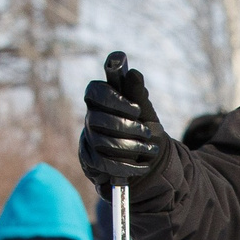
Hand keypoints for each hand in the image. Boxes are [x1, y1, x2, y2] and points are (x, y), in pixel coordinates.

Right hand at [79, 53, 168, 184]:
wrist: (143, 154)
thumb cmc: (141, 124)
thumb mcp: (143, 109)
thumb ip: (137, 93)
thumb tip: (133, 73)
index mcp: (100, 100)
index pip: (95, 91)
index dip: (114, 99)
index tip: (136, 109)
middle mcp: (91, 118)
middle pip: (98, 119)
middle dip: (126, 126)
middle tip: (147, 132)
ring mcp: (90, 139)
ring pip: (101, 142)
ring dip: (129, 146)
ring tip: (149, 149)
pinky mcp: (92, 159)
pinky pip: (104, 163)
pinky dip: (125, 166)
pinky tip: (143, 166)